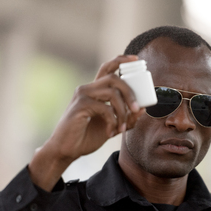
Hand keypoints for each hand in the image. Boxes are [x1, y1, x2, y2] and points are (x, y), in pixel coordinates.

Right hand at [29, 55, 145, 190]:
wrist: (66, 150)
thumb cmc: (86, 137)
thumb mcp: (112, 127)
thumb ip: (126, 119)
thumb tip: (143, 109)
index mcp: (94, 91)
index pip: (107, 68)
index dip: (122, 61)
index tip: (136, 59)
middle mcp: (87, 89)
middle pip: (114, 78)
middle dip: (130, 92)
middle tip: (137, 108)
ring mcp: (82, 96)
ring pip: (112, 93)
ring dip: (123, 111)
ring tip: (122, 128)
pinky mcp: (80, 106)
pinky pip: (105, 108)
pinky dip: (113, 121)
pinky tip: (110, 133)